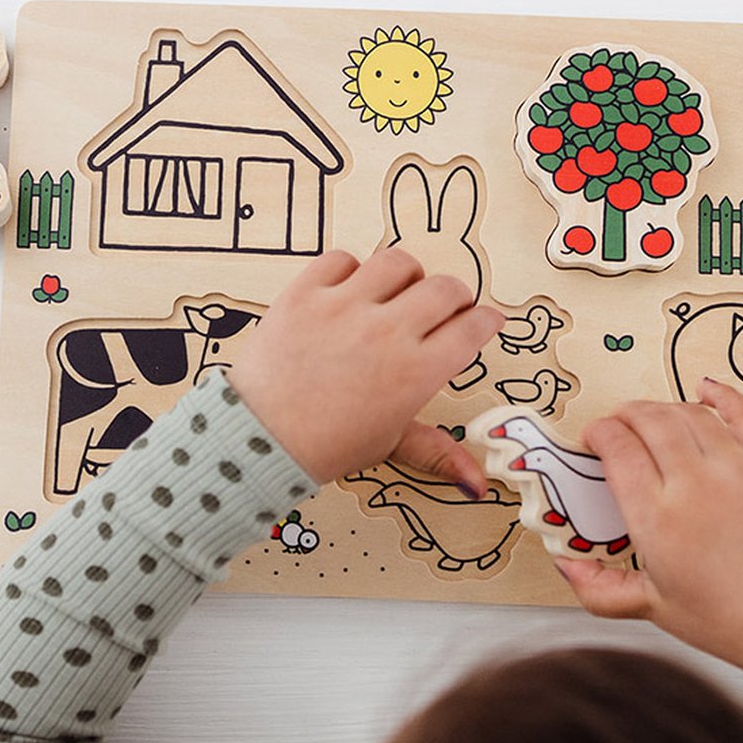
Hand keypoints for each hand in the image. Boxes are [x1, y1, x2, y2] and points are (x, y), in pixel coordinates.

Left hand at [227, 248, 503, 487]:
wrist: (258, 439)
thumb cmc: (323, 446)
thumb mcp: (388, 445)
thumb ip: (437, 453)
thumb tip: (477, 483)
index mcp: (414, 373)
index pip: (470, 329)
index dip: (484, 321)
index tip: (483, 321)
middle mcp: (386, 332)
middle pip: (444, 289)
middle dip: (454, 297)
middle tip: (446, 308)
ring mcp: (344, 308)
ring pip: (397, 263)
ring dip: (406, 276)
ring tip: (398, 294)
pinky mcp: (305, 293)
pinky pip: (341, 259)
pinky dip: (350, 270)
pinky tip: (349, 291)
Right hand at [556, 379, 742, 679]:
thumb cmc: (732, 618)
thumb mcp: (653, 607)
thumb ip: (600, 589)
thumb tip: (568, 567)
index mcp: (659, 519)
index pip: (618, 448)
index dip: (598, 433)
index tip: (593, 439)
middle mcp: (695, 486)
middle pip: (648, 421)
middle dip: (623, 414)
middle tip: (615, 424)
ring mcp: (735, 470)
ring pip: (688, 413)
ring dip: (661, 407)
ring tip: (649, 416)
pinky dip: (722, 395)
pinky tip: (706, 389)